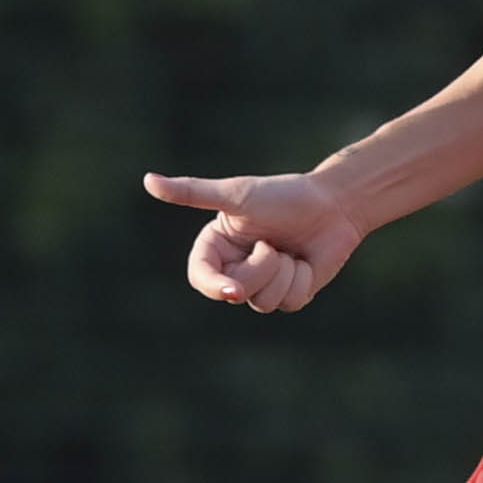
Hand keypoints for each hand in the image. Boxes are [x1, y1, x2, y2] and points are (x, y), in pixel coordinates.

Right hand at [142, 169, 365, 311]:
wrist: (334, 205)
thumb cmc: (283, 195)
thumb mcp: (236, 194)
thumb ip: (193, 192)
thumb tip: (147, 180)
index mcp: (217, 247)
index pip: (200, 277)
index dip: (214, 286)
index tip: (232, 288)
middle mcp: (236, 268)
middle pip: (234, 293)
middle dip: (260, 269)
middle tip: (273, 243)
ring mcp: (263, 284)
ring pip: (262, 303)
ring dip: (282, 273)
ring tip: (290, 250)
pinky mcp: (289, 294)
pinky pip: (290, 302)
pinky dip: (302, 279)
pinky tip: (306, 261)